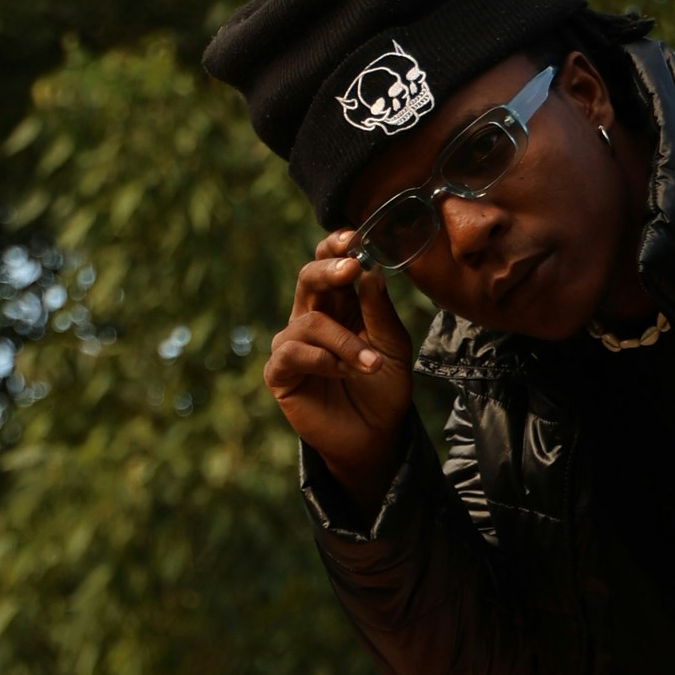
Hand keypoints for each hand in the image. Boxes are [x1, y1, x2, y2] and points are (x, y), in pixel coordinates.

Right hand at [265, 247, 416, 508]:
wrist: (376, 436)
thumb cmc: (384, 388)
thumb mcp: (393, 346)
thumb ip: (379, 311)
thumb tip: (369, 271)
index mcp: (340, 305)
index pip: (329, 265)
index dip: (335, 248)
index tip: (353, 238)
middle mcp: (311, 318)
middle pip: (308, 279)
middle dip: (329, 270)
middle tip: (351, 269)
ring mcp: (292, 345)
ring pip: (309, 322)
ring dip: (345, 341)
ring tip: (371, 363)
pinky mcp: (280, 373)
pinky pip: (292, 353)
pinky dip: (322, 360)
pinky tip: (341, 373)